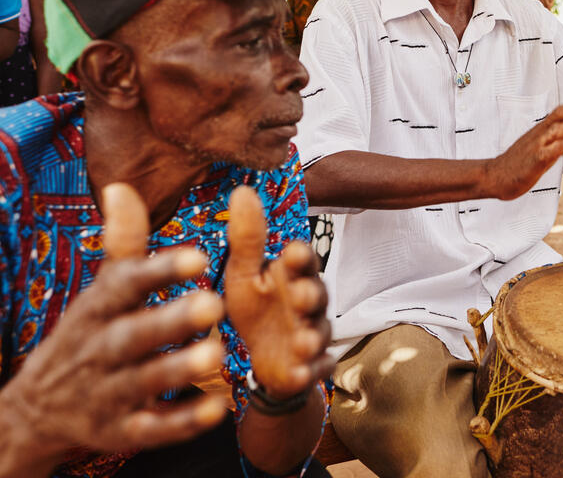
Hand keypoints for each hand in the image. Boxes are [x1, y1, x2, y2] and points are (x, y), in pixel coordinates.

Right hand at [0, 183, 227, 462]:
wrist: (36, 410)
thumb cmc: (88, 333)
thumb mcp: (102, 290)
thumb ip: (122, 244)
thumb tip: (121, 185)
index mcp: (99, 308)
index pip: (126, 285)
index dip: (160, 271)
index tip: (199, 256)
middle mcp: (100, 349)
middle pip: (133, 336)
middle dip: (170, 321)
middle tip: (214, 305)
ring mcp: (106, 394)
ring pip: (142, 382)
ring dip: (178, 370)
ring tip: (216, 354)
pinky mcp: (118, 432)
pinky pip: (151, 429)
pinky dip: (181, 422)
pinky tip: (217, 408)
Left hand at [224, 186, 332, 399]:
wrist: (264, 359)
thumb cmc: (257, 308)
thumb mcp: (245, 274)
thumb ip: (247, 238)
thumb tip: (242, 189)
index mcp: (294, 276)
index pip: (303, 260)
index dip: (299, 258)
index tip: (288, 253)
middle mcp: (310, 303)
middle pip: (318, 295)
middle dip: (311, 296)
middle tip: (300, 296)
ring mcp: (314, 336)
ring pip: (320, 333)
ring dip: (312, 338)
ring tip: (301, 343)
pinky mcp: (312, 368)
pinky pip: (317, 370)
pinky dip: (310, 373)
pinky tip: (299, 375)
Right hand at [485, 98, 562, 199]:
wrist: (494, 176)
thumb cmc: (517, 163)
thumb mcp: (537, 147)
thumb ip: (554, 141)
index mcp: (540, 131)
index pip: (561, 113)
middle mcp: (538, 135)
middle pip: (561, 116)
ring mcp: (535, 147)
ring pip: (557, 131)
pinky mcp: (532, 161)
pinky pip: (547, 152)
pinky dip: (559, 146)